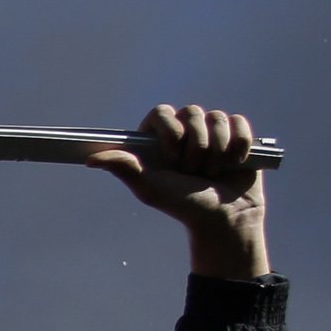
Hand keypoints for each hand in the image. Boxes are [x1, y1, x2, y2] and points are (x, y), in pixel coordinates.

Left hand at [87, 103, 270, 279]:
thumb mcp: (150, 189)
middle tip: (193, 171)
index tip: (172, 156)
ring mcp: (212, 131)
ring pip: (218, 118)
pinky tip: (236, 162)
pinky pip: (239, 122)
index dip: (170, 130)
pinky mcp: (237, 134)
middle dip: (196, 146)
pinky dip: (239, 143)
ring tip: (213, 172)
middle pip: (193, 112)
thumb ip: (123, 169)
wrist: (224, 218)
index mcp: (161, 138)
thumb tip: (91, 159)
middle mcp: (185, 130)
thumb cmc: (183, 205)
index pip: (161, 112)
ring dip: (218, 149)